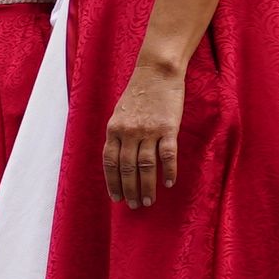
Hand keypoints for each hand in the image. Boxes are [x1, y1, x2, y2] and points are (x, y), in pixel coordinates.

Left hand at [103, 62, 186, 206]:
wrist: (156, 72)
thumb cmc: (138, 94)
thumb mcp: (119, 114)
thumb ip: (118, 135)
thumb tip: (117, 160)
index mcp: (113, 129)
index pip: (110, 162)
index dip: (112, 182)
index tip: (116, 198)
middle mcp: (128, 132)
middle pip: (127, 168)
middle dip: (129, 189)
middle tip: (134, 206)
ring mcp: (148, 130)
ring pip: (146, 166)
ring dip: (146, 186)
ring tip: (148, 201)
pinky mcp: (168, 128)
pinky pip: (167, 155)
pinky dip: (168, 171)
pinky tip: (168, 183)